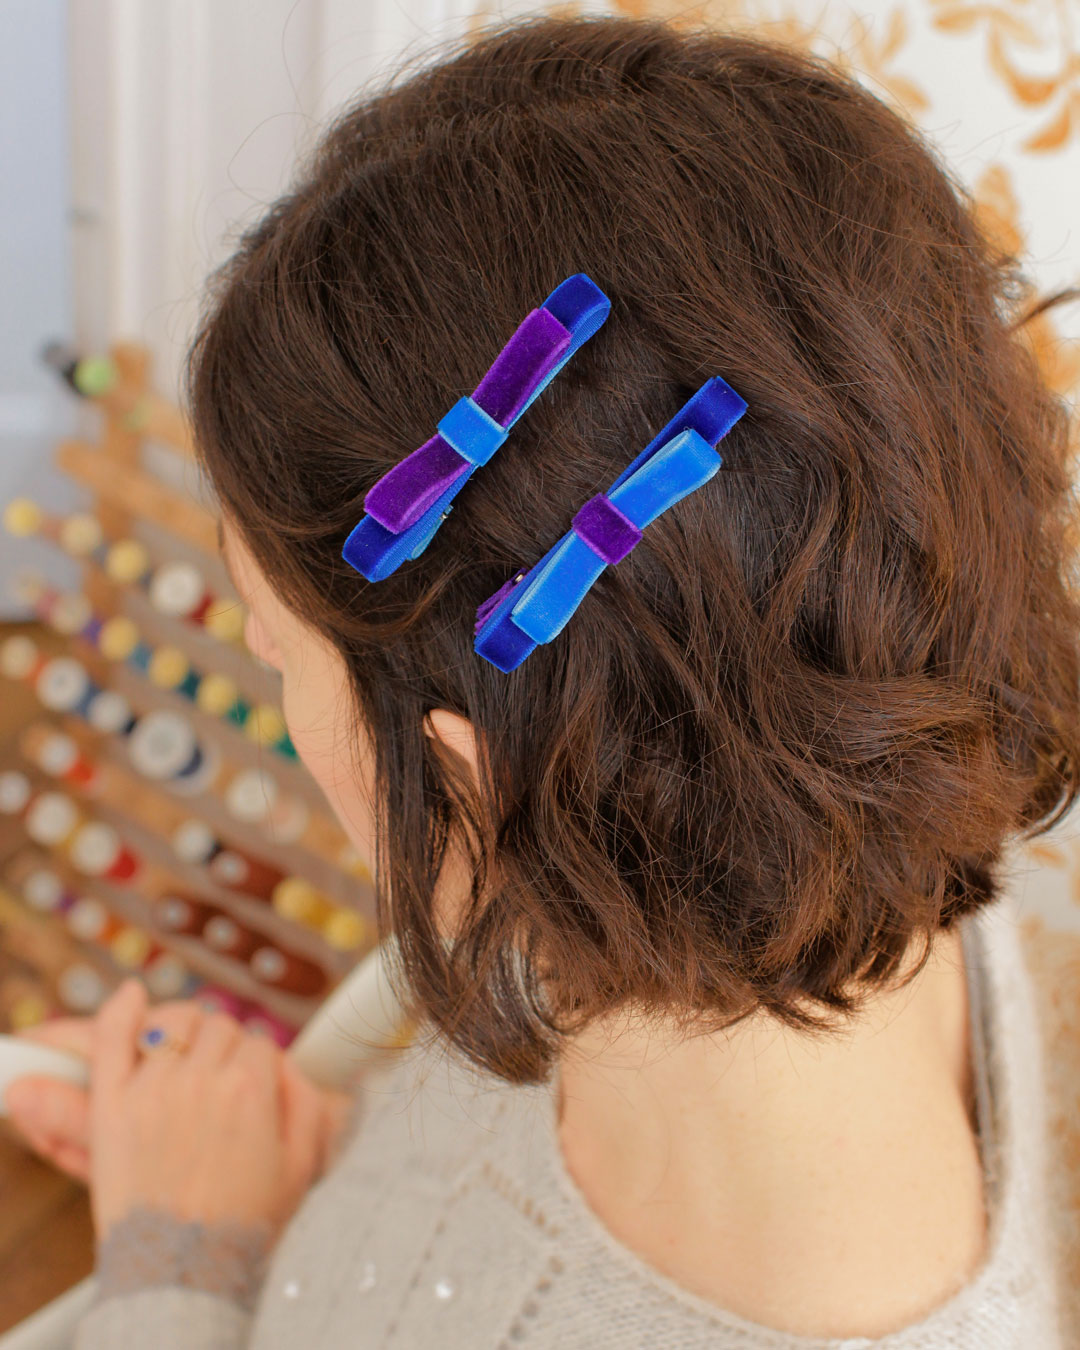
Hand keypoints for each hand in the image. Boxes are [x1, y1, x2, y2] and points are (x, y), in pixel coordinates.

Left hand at [5, 979, 354, 1241]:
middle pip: (219, 1028)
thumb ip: (308, 1103)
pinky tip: (129, 996)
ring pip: (172, 1026)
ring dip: (182, 1036)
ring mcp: (152, 1088)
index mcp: (251, 1088)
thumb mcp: (303, 1165)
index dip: (258, 1068)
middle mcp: (202, 1078)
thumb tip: (290, 1066)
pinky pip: (112, 1038)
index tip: (251, 1093)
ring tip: (183, 1064)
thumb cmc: (243, 1223)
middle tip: (219, 1088)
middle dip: (224, 1051)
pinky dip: (118, 1011)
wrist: (182, 1271)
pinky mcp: (111, 1105)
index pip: (260, 1044)